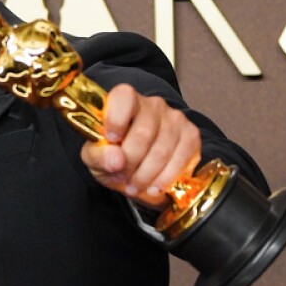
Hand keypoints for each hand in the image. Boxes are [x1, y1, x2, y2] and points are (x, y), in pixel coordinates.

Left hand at [80, 84, 200, 209]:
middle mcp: (153, 104)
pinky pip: (181, 159)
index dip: (116, 119)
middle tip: (120, 176)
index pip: (124, 97)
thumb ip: (99, 155)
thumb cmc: (112, 153)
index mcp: (124, 100)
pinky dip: (165, 179)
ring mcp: (175, 118)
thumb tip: (116, 160)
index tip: (111, 140)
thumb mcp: (95, 156)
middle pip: (143, 133)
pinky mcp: (191, 135)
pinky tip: (154, 187)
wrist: (136, 165)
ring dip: (146, 175)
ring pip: (162, 151)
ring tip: (134, 186)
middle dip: (130, 161)